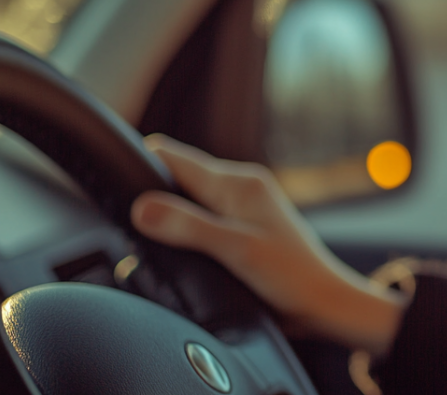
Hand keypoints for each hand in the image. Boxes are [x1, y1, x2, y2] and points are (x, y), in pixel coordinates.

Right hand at [130, 134, 405, 354]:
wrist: (323, 301)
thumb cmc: (290, 275)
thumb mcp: (235, 250)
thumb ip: (188, 226)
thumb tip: (141, 206)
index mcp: (237, 182)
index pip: (173, 156)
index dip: (141, 164)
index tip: (113, 181)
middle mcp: (239, 186)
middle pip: (177, 175)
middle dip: (150, 192)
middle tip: (127, 222)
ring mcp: (242, 205)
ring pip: (188, 196)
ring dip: (168, 213)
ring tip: (149, 236)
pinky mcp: (243, 225)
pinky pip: (201, 215)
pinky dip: (184, 227)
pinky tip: (177, 247)